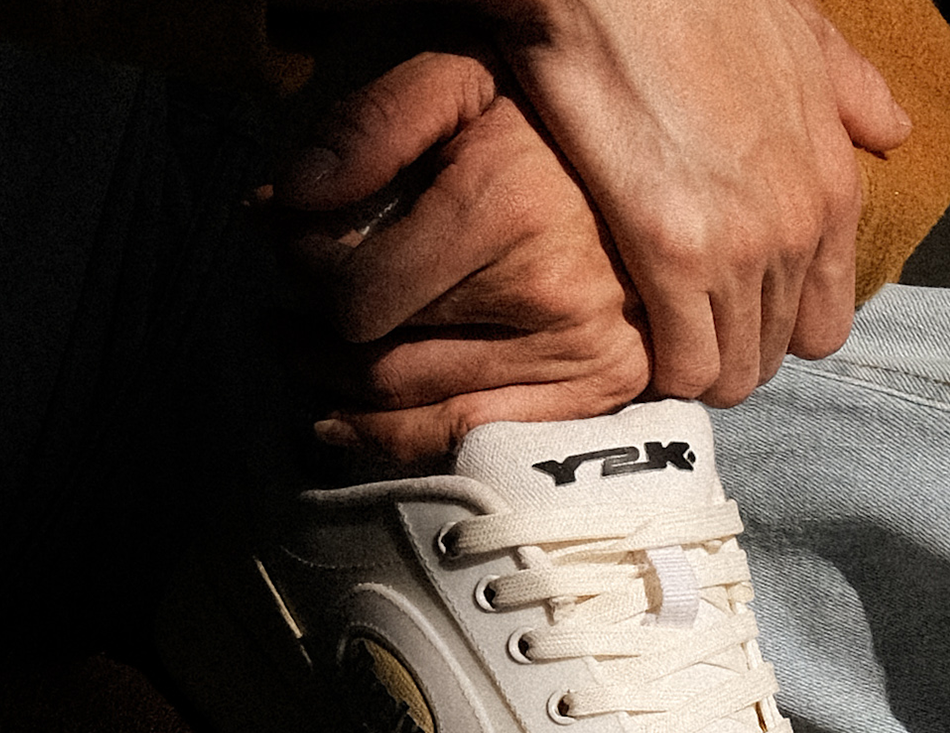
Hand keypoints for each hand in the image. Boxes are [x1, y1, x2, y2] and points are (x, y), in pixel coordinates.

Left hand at [273, 50, 653, 465]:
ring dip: (343, 394)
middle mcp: (545, 294)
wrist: (669, 158)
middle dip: (312, 341)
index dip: (300, 276)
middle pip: (382, 356)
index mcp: (504, 209)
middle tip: (282, 320)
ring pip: (421, 407)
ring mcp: (580, 353)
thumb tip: (284, 201)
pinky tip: (349, 421)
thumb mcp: (460, 77)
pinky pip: (477, 435)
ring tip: (306, 361)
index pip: (359, 289)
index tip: (281, 250)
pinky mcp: (602, 388)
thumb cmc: (551, 114)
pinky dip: (402, 439)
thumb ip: (370, 126)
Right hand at [488, 0, 908, 404]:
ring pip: (730, 371)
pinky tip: (637, 339)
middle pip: (774, 354)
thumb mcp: (801, 34)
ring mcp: (739, 249)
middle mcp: (797, 230)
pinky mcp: (673, 254)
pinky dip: (660, 367)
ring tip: (659, 341)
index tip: (736, 314)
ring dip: (694, 367)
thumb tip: (892, 128)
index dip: (778, 330)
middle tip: (685, 331)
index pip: (826, 322)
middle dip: (730, 352)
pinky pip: (682, 362)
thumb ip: (850, 91)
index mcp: (832, 185)